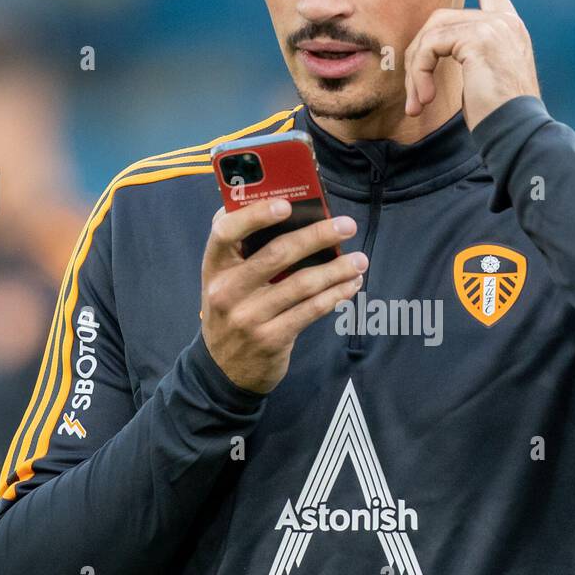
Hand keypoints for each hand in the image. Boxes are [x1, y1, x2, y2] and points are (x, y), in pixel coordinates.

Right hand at [201, 199, 366, 392]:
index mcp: (215, 266)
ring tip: (360, 260)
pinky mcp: (271, 339)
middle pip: (276, 254)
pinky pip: (311, 311)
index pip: (225, 232)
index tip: (287, 204)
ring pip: (302, 284)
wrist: (225, 369)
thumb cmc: (233, 310)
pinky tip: (350, 286)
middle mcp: (227, 290)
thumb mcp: (226, 280)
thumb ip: (246, 250)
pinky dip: (335, 295)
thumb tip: (290, 210)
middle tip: (347, 226)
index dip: (255, 215)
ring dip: (337, 269)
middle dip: (318, 236)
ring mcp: (248, 317)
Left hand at [404, 0, 540, 129]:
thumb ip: (471, 56)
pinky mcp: (478, 38)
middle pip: (441, 18)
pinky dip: (419, 72)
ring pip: (431, 33)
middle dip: (418, 55)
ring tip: (418, 102)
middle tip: (414, 94)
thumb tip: (438, 50)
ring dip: (416, 71)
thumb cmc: (502, 117)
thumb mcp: (486, 79)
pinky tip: (424, 97)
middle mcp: (505, 21)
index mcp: (510, 29)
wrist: (518, 132)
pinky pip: (431, 45)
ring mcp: (493, 26)